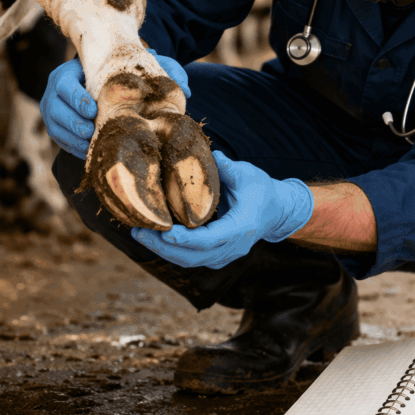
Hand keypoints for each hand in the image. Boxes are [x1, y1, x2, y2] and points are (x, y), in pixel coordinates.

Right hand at [40, 51, 189, 158]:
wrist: (112, 89)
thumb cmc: (124, 76)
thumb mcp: (140, 69)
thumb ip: (162, 70)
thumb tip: (186, 89)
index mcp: (71, 72)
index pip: (63, 84)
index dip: (75, 98)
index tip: (93, 109)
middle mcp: (58, 92)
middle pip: (55, 110)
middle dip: (72, 124)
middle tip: (91, 132)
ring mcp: (57, 112)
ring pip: (57, 129)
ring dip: (73, 140)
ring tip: (91, 146)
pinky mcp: (61, 130)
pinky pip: (62, 143)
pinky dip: (75, 149)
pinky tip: (91, 153)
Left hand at [131, 152, 313, 268]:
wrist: (276, 211)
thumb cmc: (262, 190)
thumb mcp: (248, 175)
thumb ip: (229, 168)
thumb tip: (212, 154)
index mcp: (242, 228)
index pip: (211, 239)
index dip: (186, 239)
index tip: (165, 233)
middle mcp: (233, 247)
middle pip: (193, 256)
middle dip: (163, 246)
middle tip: (138, 232)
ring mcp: (224, 255)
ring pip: (189, 260)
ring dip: (162, 250)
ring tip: (139, 234)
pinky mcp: (216, 255)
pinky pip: (191, 258)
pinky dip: (171, 250)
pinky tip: (153, 237)